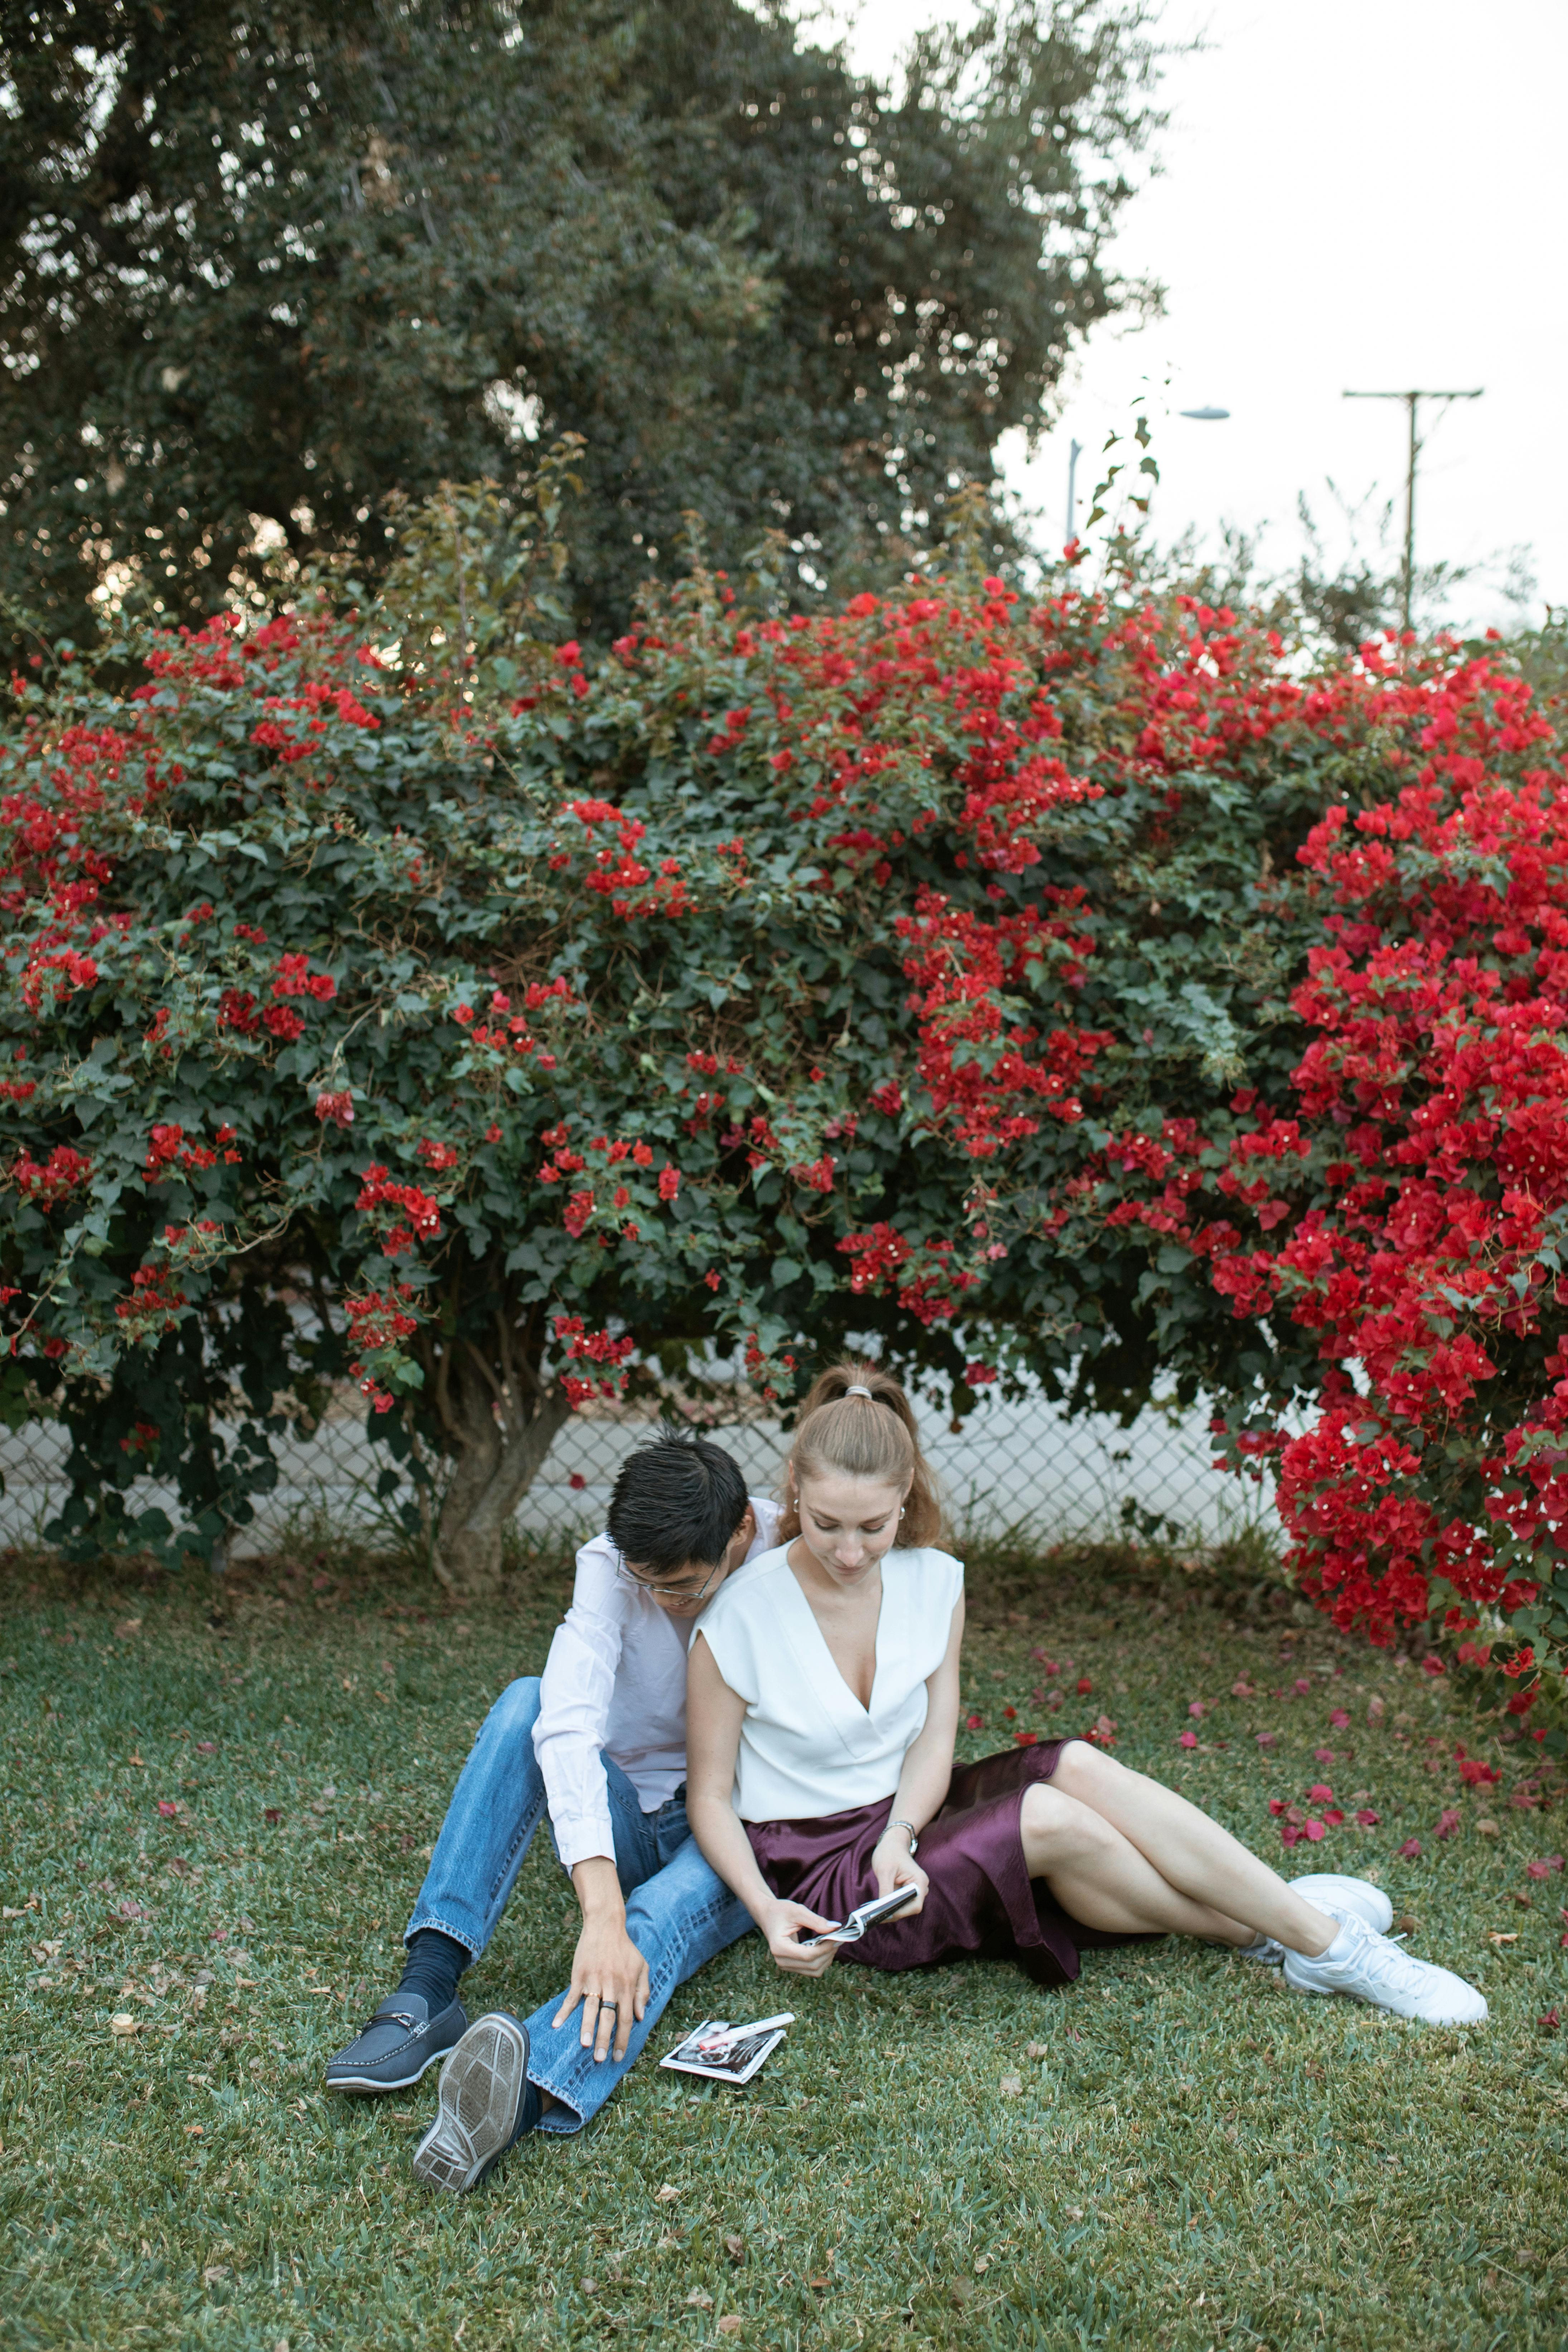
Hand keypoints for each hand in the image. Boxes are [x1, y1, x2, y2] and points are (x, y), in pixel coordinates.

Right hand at [553, 1913, 650, 2061]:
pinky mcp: (579, 1975)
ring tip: (584, 2045)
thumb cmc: (625, 1948)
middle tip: (600, 2059)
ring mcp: (594, 1980)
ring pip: (591, 2008)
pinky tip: (557, 2025)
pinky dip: (563, 2011)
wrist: (605, 1925)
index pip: (627, 2018)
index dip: (623, 2038)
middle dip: (605, 2040)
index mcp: (627, 1986)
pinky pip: (571, 1997)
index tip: (619, 2055)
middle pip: (609, 2017)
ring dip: (587, 2028)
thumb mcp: (641, 1966)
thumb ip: (643, 1991)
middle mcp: (612, 1985)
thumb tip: (641, 2016)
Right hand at [759, 1898, 842, 1975]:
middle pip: (813, 1965)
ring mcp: (786, 1965)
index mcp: (779, 1947)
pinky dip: (822, 1960)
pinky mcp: (792, 1966)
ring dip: (827, 1958)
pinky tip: (824, 1947)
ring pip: (814, 1970)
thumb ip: (816, 1921)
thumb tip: (835, 1928)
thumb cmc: (780, 1911)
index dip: (825, 1948)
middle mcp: (781, 1961)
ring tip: (832, 1942)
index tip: (837, 1936)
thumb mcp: (797, 1911)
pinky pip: (812, 1969)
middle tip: (838, 1938)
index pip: (808, 1955)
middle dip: (828, 1953)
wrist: (767, 1915)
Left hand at [870, 1828, 928, 1915]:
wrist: (892, 1843)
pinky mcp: (906, 1890)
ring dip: (891, 1909)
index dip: (901, 1912)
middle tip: (876, 1916)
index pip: (915, 1906)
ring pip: (904, 1907)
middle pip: (910, 1908)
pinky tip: (879, 1906)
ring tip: (876, 1911)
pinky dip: (890, 1905)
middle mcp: (920, 1887)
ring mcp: (914, 1889)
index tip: (886, 1914)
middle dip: (894, 1912)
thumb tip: (883, 1909)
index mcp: (919, 1881)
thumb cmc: (889, 1853)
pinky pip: (900, 1902)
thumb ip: (886, 1891)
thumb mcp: (885, 1871)